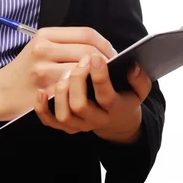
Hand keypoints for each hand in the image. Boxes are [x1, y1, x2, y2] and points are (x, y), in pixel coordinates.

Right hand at [0, 27, 116, 120]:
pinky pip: (73, 89)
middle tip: (113, 68)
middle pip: (88, 50)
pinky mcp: (44, 91)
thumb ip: (64, 43)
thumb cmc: (25, 69)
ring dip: (97, 76)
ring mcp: (43, 70)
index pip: (85, 33)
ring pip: (83, 70)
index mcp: (45, 35)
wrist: (0, 91)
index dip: (104, 43)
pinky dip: (85, 90)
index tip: (112, 53)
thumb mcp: (40, 46)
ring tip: (103, 79)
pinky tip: (90, 92)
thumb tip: (97, 47)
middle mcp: (44, 49)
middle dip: (105, 60)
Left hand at [34, 53, 151, 143]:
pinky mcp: (65, 126)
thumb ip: (140, 79)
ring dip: (62, 91)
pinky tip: (42, 91)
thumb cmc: (124, 96)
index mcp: (114, 108)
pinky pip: (50, 122)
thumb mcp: (139, 91)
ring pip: (64, 115)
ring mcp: (79, 124)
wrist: (116, 120)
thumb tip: (132, 66)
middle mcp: (95, 119)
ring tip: (66, 72)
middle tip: (80, 61)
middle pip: (80, 106)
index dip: (100, 75)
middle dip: (78, 80)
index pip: (106, 96)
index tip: (96, 56)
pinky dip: (43, 108)